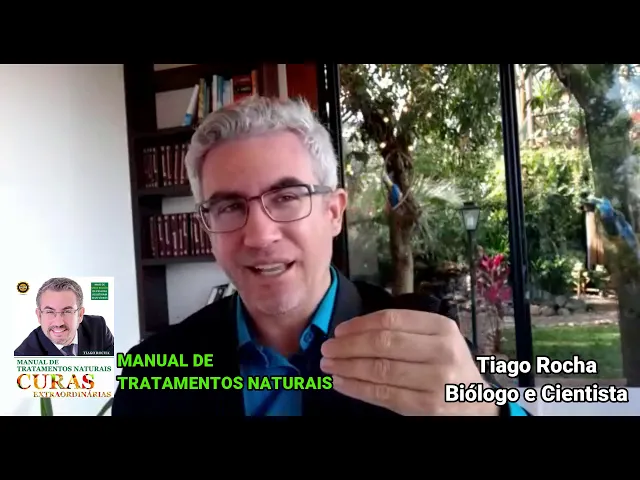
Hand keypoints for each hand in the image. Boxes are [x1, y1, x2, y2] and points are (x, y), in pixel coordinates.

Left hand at [320, 309, 498, 415]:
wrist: (477, 403)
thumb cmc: (448, 366)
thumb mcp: (436, 339)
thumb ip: (404, 331)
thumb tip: (352, 331)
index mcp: (441, 327)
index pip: (391, 320)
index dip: (359, 324)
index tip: (339, 331)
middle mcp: (441, 351)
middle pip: (383, 343)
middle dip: (349, 346)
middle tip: (327, 348)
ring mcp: (436, 380)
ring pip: (380, 369)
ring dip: (347, 367)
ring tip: (328, 365)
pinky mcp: (427, 406)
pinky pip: (383, 395)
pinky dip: (356, 388)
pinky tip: (340, 383)